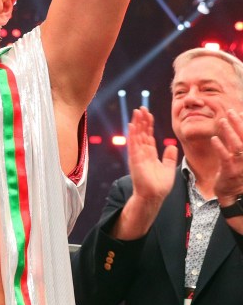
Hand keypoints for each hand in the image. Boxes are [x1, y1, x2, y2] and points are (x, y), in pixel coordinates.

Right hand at [112, 107, 177, 239]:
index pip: (148, 135)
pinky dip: (133, 134)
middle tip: (141, 108)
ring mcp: (138, 155)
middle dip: (142, 120)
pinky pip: (133, 144)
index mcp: (149, 154)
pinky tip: (133, 125)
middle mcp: (142, 152)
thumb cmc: (159, 185)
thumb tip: (171, 145)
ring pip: (137, 135)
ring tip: (137, 111)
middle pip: (141, 132)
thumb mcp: (168, 168)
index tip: (149, 114)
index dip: (148, 125)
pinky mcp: (135, 159)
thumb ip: (169, 156)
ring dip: (137, 123)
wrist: (154, 196)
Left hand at [212, 109, 242, 205]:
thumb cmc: (236, 171)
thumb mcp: (240, 156)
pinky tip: (214, 139)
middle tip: (230, 111)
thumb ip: (238, 141)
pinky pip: (225, 158)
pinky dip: (220, 148)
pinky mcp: (230, 172)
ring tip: (221, 121)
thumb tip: (237, 122)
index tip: (239, 112)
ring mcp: (241, 166)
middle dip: (239, 124)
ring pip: (237, 146)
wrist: (233, 194)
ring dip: (229, 132)